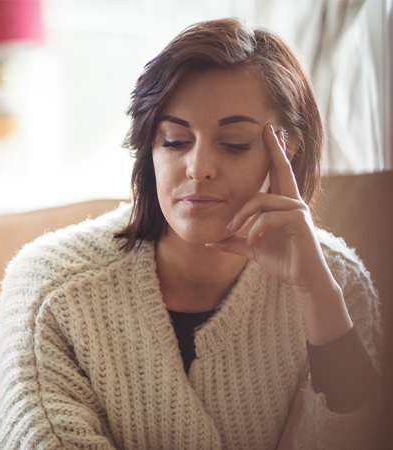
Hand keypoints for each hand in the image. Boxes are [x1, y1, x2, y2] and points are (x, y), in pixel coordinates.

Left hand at [206, 124, 330, 290]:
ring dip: (242, 215)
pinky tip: (252, 240)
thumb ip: (232, 241)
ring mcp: (298, 210)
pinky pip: (269, 217)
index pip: (277, 174)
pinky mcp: (300, 222)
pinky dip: (256, 228)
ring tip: (231, 229)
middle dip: (275, 149)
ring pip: (262, 200)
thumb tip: (209, 240)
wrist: (302, 280)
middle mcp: (293, 202)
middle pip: (282, 170)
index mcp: (282, 204)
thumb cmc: (281, 261)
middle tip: (269, 128)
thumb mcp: (251, 248)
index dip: (274, 154)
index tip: (270, 133)